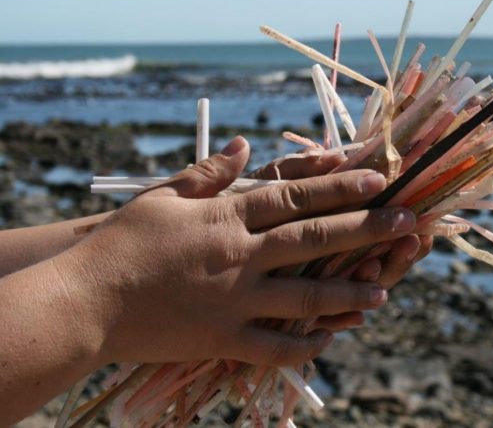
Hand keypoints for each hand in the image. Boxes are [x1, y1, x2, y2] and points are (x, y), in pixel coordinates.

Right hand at [57, 136, 416, 366]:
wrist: (86, 300)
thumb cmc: (122, 242)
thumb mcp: (164, 197)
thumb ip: (210, 174)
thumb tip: (246, 145)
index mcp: (228, 217)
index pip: (296, 196)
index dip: (341, 185)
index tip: (378, 178)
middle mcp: (241, 256)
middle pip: (315, 238)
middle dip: (367, 228)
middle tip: (407, 222)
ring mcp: (236, 300)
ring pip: (307, 295)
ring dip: (350, 292)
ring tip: (384, 291)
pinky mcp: (223, 338)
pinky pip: (274, 346)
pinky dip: (305, 345)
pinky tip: (330, 340)